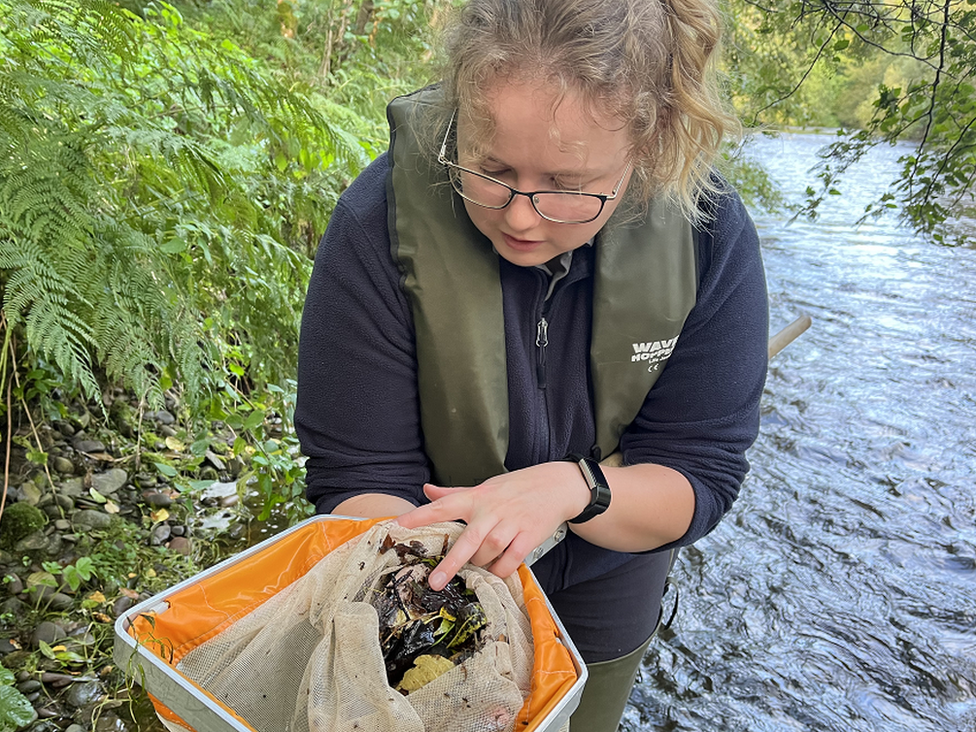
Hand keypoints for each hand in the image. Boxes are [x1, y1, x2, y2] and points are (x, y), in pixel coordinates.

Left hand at [395, 462, 589, 589]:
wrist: (556, 486)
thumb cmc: (515, 487)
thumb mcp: (484, 486)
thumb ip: (454, 492)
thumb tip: (426, 490)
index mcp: (477, 496)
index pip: (443, 505)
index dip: (420, 516)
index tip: (398, 526)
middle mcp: (492, 510)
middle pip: (468, 538)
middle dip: (451, 562)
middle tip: (435, 581)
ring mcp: (512, 523)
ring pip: (489, 551)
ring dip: (479, 564)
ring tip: (473, 571)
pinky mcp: (529, 536)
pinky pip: (511, 559)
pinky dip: (500, 569)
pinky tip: (495, 571)